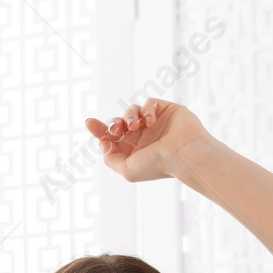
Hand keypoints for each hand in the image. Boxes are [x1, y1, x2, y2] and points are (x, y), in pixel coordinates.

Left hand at [85, 98, 212, 182]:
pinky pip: (148, 103)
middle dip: (113, 124)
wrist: (183, 153)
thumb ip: (110, 158)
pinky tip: (150, 120)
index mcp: (132, 151)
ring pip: (131, 111)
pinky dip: (146, 109)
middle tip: (117, 129)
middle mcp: (142, 137)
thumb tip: (103, 141)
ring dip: (129, 116)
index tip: (89, 122)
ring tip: (135, 125)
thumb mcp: (126, 169)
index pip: (111, 138)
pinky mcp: (165, 110)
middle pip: (119, 123)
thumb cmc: (157, 164)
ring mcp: (154, 124)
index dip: (98, 129)